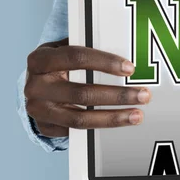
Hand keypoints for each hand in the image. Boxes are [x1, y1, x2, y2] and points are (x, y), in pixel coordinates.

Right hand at [25, 38, 150, 137]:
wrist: (35, 83)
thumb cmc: (59, 62)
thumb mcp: (66, 48)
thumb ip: (89, 47)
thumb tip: (125, 54)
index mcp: (40, 59)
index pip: (76, 57)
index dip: (105, 62)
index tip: (130, 68)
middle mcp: (35, 86)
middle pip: (82, 94)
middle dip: (117, 95)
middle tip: (144, 95)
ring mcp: (38, 109)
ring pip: (80, 119)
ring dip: (113, 118)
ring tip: (137, 115)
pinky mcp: (44, 127)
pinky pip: (75, 131)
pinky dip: (99, 128)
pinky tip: (119, 122)